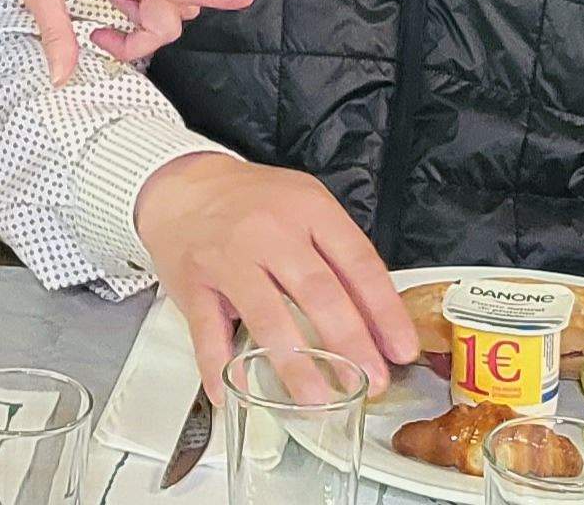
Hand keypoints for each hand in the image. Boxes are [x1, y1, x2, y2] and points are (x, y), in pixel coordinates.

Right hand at [133, 155, 418, 397]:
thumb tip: (379, 320)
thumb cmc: (252, 203)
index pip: (358, 264)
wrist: (182, 185)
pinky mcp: (195, 284)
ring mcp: (230, 259)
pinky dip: (220, 368)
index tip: (401, 349)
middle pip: (319, 292)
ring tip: (318, 398)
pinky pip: (208, 333)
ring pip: (268, 317)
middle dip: (351, 344)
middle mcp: (271, 232)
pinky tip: (235, 393)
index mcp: (309, 210)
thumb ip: (340, 257)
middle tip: (370, 380)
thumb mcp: (306, 208)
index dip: (385, 312)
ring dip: (296, 364)